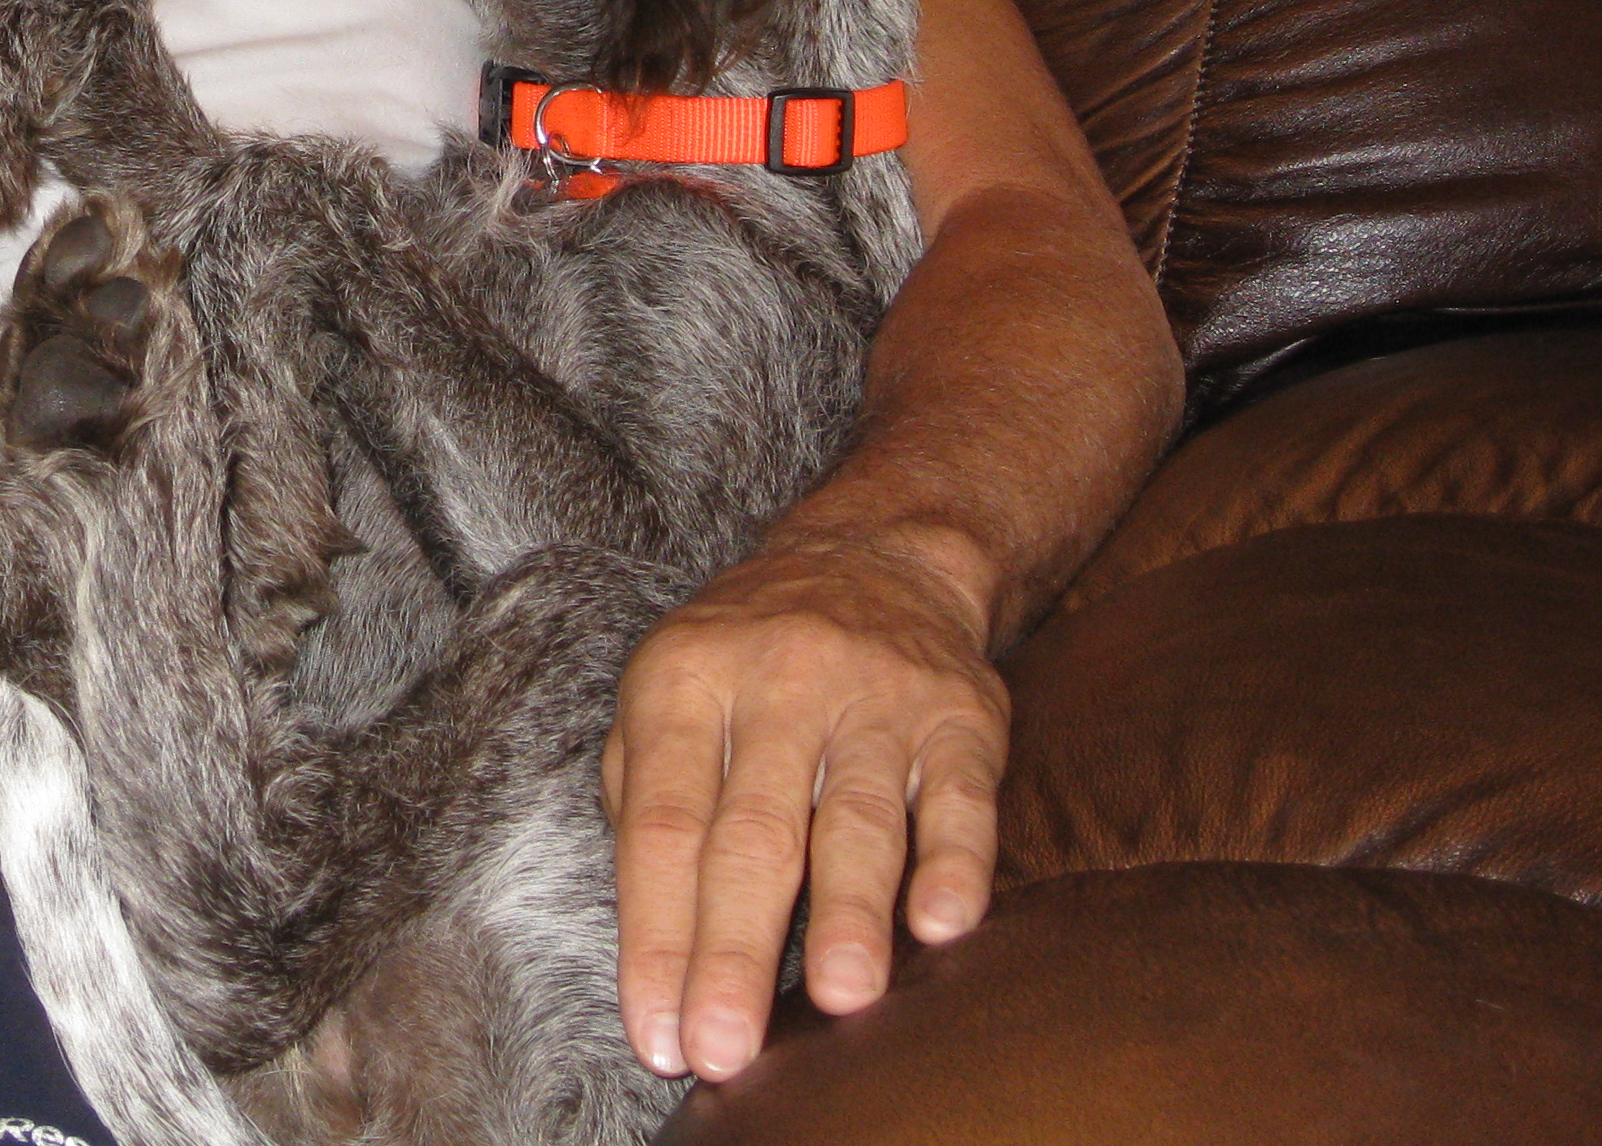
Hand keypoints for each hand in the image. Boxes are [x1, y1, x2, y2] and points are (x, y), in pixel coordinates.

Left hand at [600, 526, 1008, 1082]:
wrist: (873, 555)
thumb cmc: (747, 657)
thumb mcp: (667, 692)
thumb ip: (641, 797)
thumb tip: (651, 945)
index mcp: (685, 681)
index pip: (661, 827)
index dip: (656, 937)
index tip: (656, 1033)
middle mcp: (776, 683)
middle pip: (749, 834)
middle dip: (732, 949)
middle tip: (723, 1046)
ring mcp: (873, 697)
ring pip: (856, 816)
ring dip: (848, 913)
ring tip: (838, 999)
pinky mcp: (960, 714)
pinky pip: (959, 795)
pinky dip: (953, 861)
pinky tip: (943, 923)